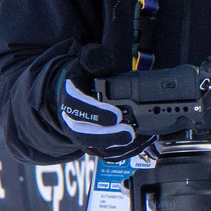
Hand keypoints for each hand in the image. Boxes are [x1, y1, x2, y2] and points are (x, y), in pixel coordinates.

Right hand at [55, 44, 147, 159]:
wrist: (71, 97)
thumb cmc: (83, 80)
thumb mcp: (85, 64)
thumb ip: (93, 59)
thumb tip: (97, 56)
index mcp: (69, 98)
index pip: (78, 108)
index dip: (97, 113)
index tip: (116, 114)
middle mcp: (72, 121)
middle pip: (86, 134)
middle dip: (109, 135)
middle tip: (130, 132)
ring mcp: (82, 136)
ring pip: (97, 147)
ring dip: (119, 146)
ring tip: (140, 139)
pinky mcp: (93, 146)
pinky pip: (106, 154)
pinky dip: (124, 152)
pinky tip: (141, 144)